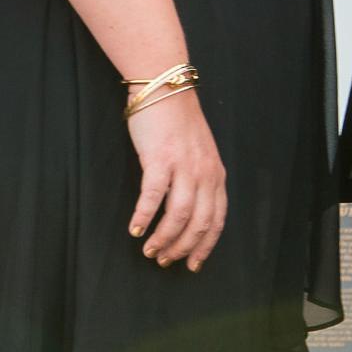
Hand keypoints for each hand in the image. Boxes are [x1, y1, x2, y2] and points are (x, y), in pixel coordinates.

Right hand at [126, 89, 227, 270]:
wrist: (165, 86)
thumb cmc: (177, 121)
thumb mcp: (200, 152)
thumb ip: (199, 178)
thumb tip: (191, 209)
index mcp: (216, 175)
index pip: (217, 220)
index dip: (205, 246)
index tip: (193, 264)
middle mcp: (205, 174)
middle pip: (199, 224)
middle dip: (183, 248)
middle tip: (165, 260)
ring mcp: (184, 167)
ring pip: (179, 215)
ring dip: (164, 238)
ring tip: (149, 251)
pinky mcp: (160, 159)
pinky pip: (153, 197)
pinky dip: (144, 217)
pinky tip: (135, 229)